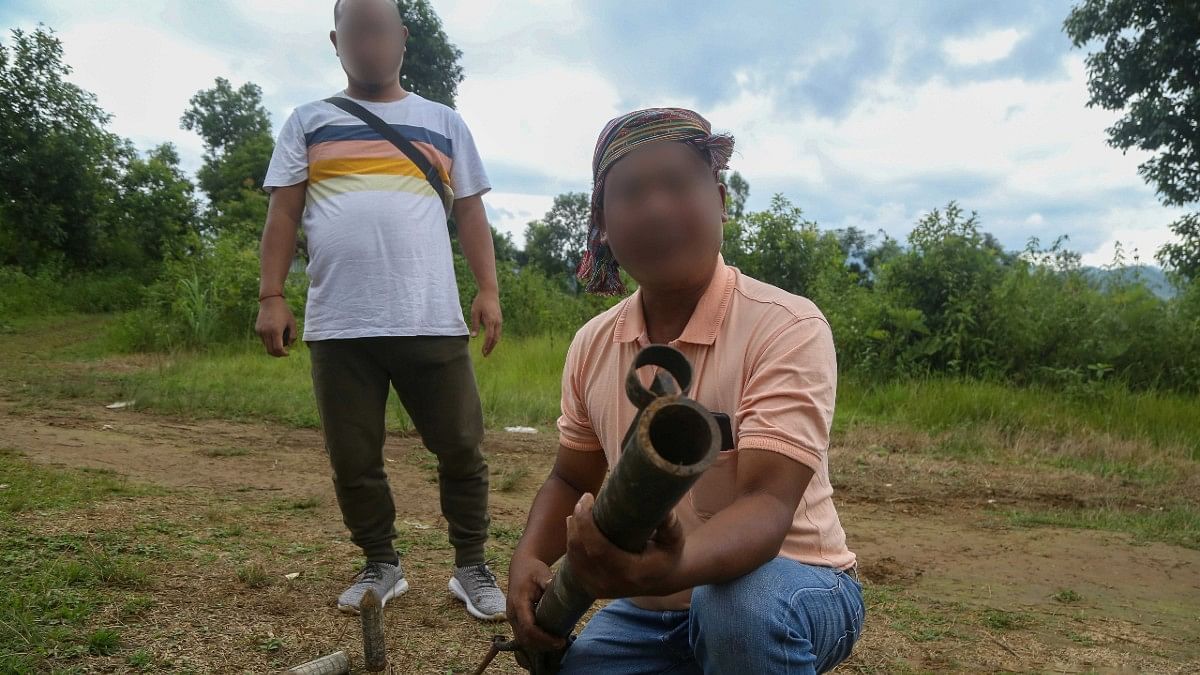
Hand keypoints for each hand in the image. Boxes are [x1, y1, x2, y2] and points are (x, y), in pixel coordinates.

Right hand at [255, 296, 296, 356]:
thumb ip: (293, 336)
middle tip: (284, 353)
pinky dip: (269, 341)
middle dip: (278, 354)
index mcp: (276, 330)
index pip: (278, 348)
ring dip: (273, 347)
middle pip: (270, 350)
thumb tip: (289, 345)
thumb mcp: (292, 323)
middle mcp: (266, 332)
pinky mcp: (257, 329)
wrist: (270, 301)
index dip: (283, 353)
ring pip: (266, 346)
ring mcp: (260, 331)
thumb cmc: (284, 311)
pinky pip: (263, 340)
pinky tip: (275, 334)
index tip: (287, 353)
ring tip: (281, 341)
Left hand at [470, 290, 501, 356]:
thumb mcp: (475, 312)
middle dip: (491, 348)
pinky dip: (495, 338)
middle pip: (495, 338)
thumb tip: (474, 337)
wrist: (490, 292)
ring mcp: (499, 321)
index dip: (486, 346)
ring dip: (493, 344)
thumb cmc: (480, 301)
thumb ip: (475, 325)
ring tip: (487, 350)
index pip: (489, 337)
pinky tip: (490, 341)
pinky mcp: (499, 319)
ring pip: (498, 336)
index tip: (483, 352)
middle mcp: (497, 322)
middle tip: (485, 355)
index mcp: (490, 320)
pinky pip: (498, 331)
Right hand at [507, 554, 565, 651]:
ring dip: (539, 645)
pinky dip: (535, 641)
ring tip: (557, 642)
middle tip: (561, 643)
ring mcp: (512, 618)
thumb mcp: (541, 572)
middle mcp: (512, 613)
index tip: (560, 640)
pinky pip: (523, 636)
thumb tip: (555, 587)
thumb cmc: (532, 569)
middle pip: (525, 638)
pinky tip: (549, 639)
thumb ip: (547, 580)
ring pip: (522, 640)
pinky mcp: (516, 620)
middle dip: (543, 645)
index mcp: (518, 603)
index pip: (528, 628)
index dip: (543, 638)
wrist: (520, 566)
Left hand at [566, 493, 684, 598]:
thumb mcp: (674, 539)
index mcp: (629, 572)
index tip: (587, 499)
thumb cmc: (667, 555)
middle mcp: (610, 583)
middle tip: (583, 501)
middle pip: (580, 550)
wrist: (662, 581)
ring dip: (572, 532)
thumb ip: (670, 524)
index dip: (585, 522)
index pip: (597, 548)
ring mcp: (599, 589)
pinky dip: (572, 544)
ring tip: (579, 512)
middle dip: (577, 523)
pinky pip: (573, 564)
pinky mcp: (592, 589)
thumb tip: (662, 509)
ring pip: (574, 557)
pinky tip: (574, 528)